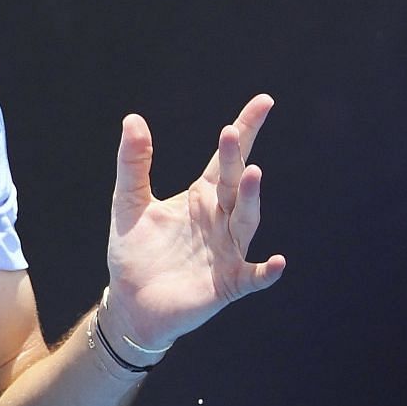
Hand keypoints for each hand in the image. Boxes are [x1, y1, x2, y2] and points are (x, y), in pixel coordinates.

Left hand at [104, 94, 286, 349]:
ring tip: (252, 173)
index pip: (227, 159)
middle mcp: (221, 219)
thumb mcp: (129, 202)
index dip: (244, 130)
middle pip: (235, 184)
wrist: (131, 303)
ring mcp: (227, 251)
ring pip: (246, 221)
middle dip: (236, 158)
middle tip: (232, 132)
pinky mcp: (227, 284)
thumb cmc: (135, 252)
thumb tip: (133, 118)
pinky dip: (266, 271)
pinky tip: (277, 262)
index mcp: (202, 197)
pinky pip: (252, 277)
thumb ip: (133, 163)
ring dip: (251, 199)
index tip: (262, 102)